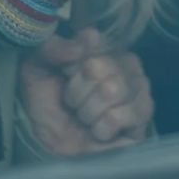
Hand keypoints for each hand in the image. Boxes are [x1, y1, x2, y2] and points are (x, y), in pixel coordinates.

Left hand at [19, 27, 153, 155]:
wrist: (48, 143)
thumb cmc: (47, 101)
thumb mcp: (36, 68)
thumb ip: (55, 47)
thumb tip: (90, 36)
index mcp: (106, 48)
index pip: (92, 44)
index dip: (71, 67)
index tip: (64, 77)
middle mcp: (129, 66)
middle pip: (99, 67)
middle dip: (77, 93)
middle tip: (74, 103)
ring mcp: (140, 92)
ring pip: (112, 91)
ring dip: (88, 111)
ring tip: (86, 117)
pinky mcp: (142, 121)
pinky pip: (117, 117)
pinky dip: (99, 128)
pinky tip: (99, 131)